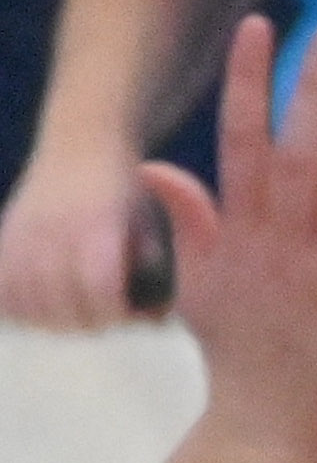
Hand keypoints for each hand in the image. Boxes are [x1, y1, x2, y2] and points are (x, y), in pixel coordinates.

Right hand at [0, 136, 159, 331]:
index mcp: (98, 228)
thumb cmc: (125, 189)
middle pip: (61, 305)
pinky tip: (34, 308)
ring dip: (51, 320)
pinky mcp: (6, 233)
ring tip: (71, 316)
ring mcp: (25, 232)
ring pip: (26, 301)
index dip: (113, 313)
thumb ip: (152, 269)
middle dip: (87, 322)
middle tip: (102, 318)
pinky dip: (15, 305)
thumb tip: (155, 318)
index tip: (126, 315)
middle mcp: (56, 231)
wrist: (81, 140)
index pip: (99, 290)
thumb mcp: (149, 224)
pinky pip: (1, 286)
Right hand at [148, 13, 316, 462]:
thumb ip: (190, 224)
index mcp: (240, 235)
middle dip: (313, 88)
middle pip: (297, 150)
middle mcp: (280, 245)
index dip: (248, 81)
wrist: (272, 435)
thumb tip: (157, 165)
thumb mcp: (201, 288)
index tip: (257, 28)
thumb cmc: (242, 361)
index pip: (240, 140)